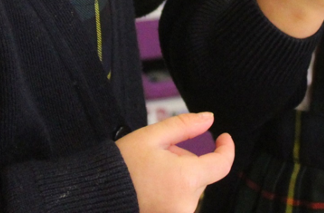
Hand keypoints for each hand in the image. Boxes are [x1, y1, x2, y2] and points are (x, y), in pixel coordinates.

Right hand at [116, 112, 234, 212]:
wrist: (96, 196)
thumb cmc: (121, 166)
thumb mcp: (150, 137)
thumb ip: (184, 126)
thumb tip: (209, 119)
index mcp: (185, 180)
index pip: (222, 165)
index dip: (227, 148)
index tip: (224, 137)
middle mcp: (185, 205)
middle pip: (199, 176)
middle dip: (185, 162)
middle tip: (159, 156)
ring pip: (189, 189)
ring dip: (178, 178)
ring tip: (150, 174)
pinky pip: (180, 203)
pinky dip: (171, 192)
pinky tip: (151, 188)